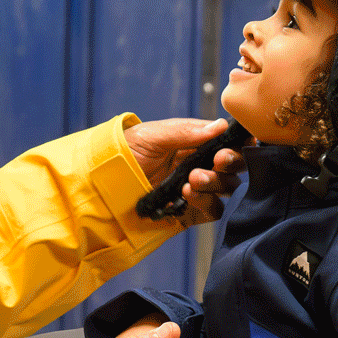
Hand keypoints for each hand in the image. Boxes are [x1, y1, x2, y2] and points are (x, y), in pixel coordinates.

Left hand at [125, 118, 248, 223]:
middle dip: (230, 162)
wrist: (102, 185)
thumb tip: (220, 126)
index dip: (236, 143)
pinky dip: (206, 202)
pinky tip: (188, 194)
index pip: (226, 142)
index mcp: (194, 143)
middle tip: (218, 160)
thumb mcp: (151, 135)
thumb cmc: (124, 153)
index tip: (234, 143)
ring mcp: (196, 190)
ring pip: (226, 188)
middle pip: (232, 166)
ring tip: (193, 180)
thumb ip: (185, 131)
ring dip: (215, 182)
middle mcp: (199, 166)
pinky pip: (212, 210)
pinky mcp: (191, 212)